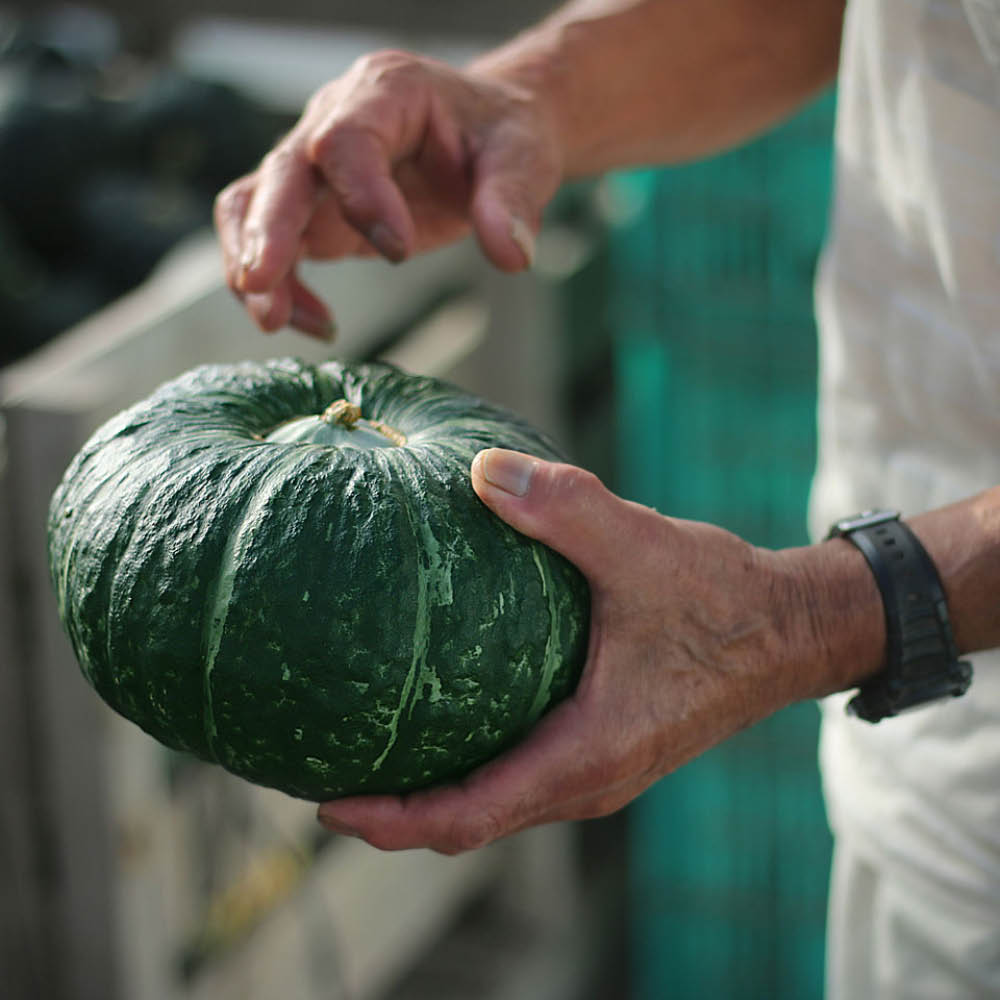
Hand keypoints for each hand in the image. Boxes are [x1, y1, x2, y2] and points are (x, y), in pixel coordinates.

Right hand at [214, 51, 562, 337]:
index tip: (399, 251)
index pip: (347, 139)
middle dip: (269, 232)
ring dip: (255, 265)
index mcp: (387, 91)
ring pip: (254, 205)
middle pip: (282, 171)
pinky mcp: (316, 210)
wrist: (489, 135)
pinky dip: (283, 287)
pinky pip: (274, 244)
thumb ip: (513, 200)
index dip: (361, 195)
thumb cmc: (501, 136)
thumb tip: (510, 256)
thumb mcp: (522, 157)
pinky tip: (317, 324)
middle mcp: (337, 119)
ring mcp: (318, 167)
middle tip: (264, 288)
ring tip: (276, 322)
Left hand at [317, 449, 874, 853]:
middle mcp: (589, 779)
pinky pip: (522, 776)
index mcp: (588, 752)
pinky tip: (446, 714)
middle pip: (471, 823)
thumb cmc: (727, 601)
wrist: (792, 631)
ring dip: (431, 793)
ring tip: (370, 751)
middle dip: (395, 812)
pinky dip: (472, 766)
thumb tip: (481, 472)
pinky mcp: (608, 746)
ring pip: (496, 803)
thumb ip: (567, 509)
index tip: (325, 803)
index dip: (392, 819)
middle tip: (324, 770)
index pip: (469, 815)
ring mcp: (600, 769)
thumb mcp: (644, 548)